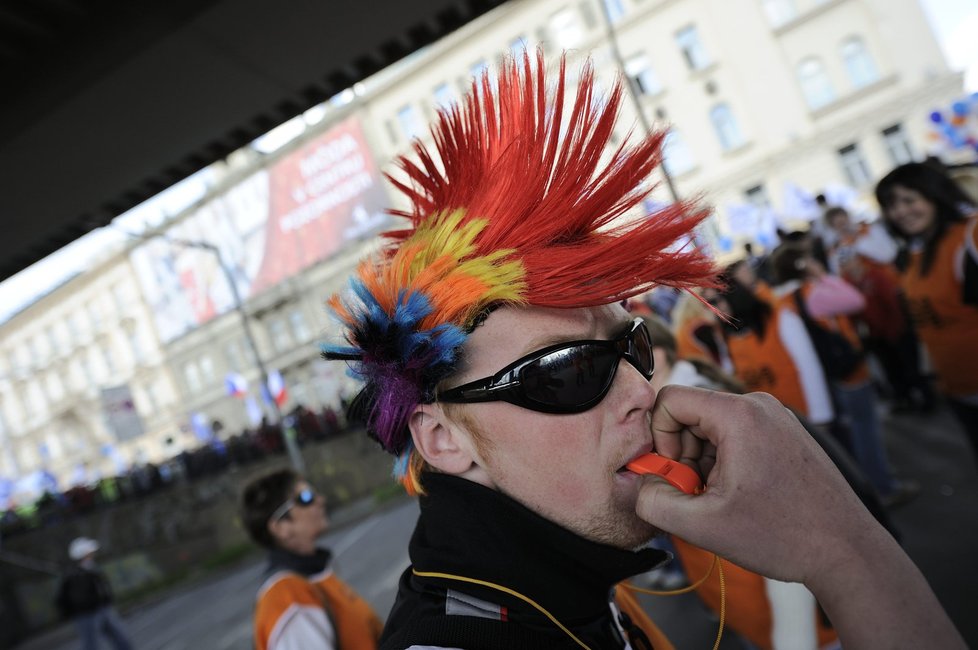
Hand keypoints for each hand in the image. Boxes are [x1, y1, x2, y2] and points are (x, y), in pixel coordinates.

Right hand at [635, 386, 871, 584]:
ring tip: (720, 500)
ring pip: (713, 427)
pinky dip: (726, 463)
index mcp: (738, 415)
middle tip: (695, 494)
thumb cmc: (784, 535)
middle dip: (682, 454)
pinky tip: (740, 498)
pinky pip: (738, 436)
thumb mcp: (702, 524)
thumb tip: (636, 484)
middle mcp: (759, 406)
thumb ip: (653, 501)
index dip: (659, 438)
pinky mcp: (786, 435)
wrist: (847, 551)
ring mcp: (777, 419)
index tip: (673, 474)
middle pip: (692, 414)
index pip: (671, 399)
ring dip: (703, 462)